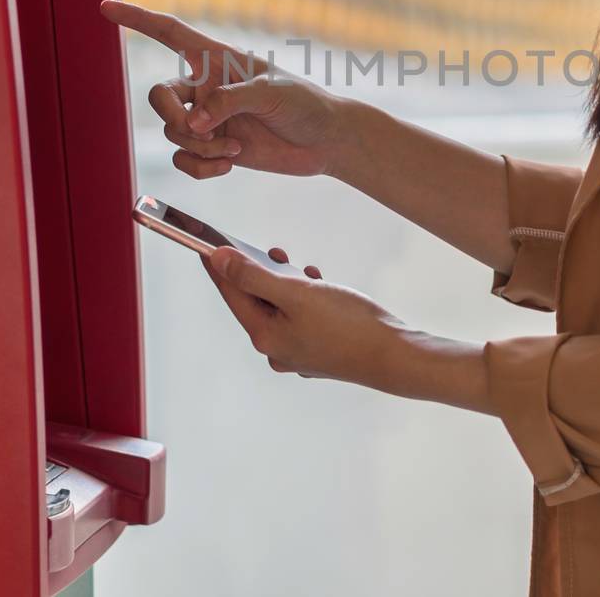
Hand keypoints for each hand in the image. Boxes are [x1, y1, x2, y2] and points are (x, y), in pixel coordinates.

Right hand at [100, 0, 349, 179]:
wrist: (325, 142)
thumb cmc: (305, 104)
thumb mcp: (272, 91)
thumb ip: (231, 99)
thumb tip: (195, 121)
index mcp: (218, 59)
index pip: (169, 33)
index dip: (136, 19)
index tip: (105, 7)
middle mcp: (207, 87)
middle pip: (158, 96)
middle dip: (171, 114)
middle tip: (198, 128)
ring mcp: (209, 119)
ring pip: (174, 133)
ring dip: (200, 145)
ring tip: (234, 146)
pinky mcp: (215, 148)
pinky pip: (185, 160)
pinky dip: (202, 166)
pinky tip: (230, 164)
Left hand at [200, 246, 409, 384]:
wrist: (392, 354)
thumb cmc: (347, 325)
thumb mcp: (295, 292)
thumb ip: (254, 276)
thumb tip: (220, 261)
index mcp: (265, 336)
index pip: (232, 294)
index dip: (219, 268)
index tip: (206, 245)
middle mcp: (277, 349)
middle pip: (256, 302)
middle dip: (261, 273)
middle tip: (270, 251)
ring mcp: (299, 352)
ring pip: (281, 308)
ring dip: (287, 284)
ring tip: (301, 268)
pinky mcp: (320, 350)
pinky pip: (301, 317)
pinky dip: (306, 298)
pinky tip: (320, 286)